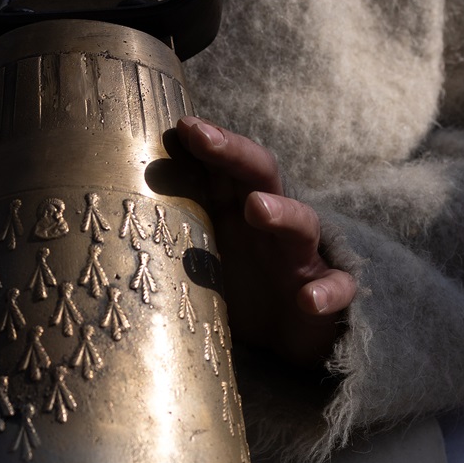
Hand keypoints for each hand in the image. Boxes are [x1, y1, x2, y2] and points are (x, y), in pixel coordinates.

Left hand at [174, 116, 356, 368]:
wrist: (286, 337)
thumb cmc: (239, 285)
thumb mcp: (204, 253)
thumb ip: (178, 225)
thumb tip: (126, 198)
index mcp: (238, 211)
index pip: (226, 166)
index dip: (208, 143)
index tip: (180, 125)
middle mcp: (272, 225)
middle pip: (261, 177)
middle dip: (234, 154)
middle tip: (204, 137)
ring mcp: (302, 256)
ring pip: (302, 225)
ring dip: (282, 213)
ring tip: (258, 208)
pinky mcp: (327, 291)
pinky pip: (336, 287)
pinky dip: (326, 292)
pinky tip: (309, 300)